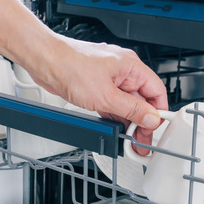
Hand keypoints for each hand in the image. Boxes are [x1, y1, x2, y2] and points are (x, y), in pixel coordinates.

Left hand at [28, 37, 167, 154]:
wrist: (45, 61)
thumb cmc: (71, 67)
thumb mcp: (106, 96)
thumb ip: (131, 109)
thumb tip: (150, 118)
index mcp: (131, 66)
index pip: (157, 91)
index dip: (158, 113)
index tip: (154, 129)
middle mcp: (122, 70)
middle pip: (141, 99)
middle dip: (141, 121)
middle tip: (140, 141)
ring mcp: (108, 77)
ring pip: (125, 102)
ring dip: (126, 120)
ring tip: (127, 140)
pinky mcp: (95, 84)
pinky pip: (110, 102)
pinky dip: (113, 115)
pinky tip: (113, 128)